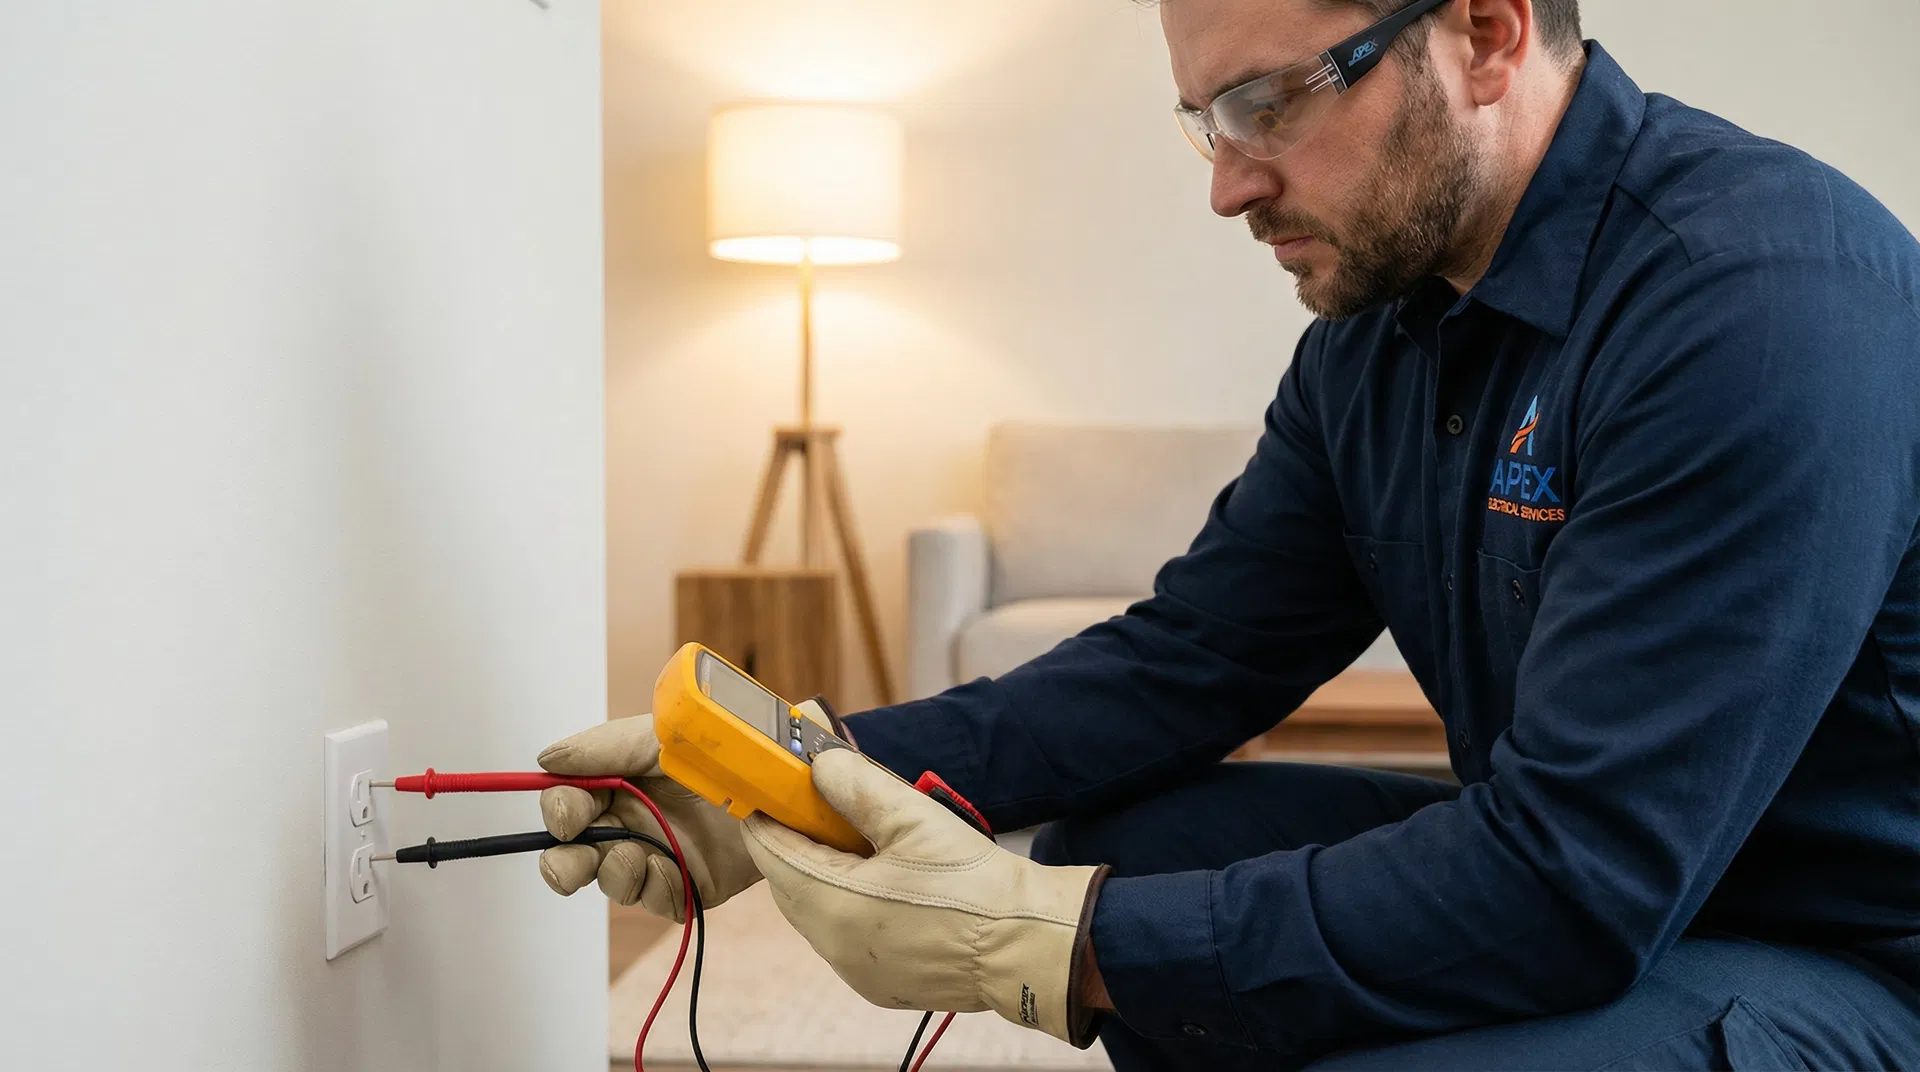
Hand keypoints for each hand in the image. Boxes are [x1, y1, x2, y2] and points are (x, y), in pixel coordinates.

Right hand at [535, 713, 760, 922]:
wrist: (783, 780)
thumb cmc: (723, 749)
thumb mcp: (663, 737)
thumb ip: (605, 747)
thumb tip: (546, 759)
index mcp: (618, 783)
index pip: (568, 802)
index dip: (559, 812)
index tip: (569, 817)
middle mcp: (631, 822)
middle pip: (574, 854)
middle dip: (564, 865)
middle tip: (572, 867)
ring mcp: (658, 856)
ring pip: (611, 881)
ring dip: (617, 873)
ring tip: (644, 857)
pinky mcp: (688, 885)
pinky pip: (655, 900)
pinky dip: (656, 888)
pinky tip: (671, 868)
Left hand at [742, 749, 1109, 1046]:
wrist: (1029, 944)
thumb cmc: (974, 883)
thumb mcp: (913, 817)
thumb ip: (856, 785)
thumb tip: (819, 763)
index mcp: (832, 905)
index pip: (771, 853)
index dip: (766, 814)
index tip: (768, 786)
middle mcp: (834, 946)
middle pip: (789, 884)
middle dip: (797, 843)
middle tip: (816, 804)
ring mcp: (856, 971)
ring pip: (817, 912)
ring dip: (823, 875)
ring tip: (854, 839)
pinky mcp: (881, 983)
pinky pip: (845, 936)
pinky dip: (848, 905)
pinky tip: (881, 880)